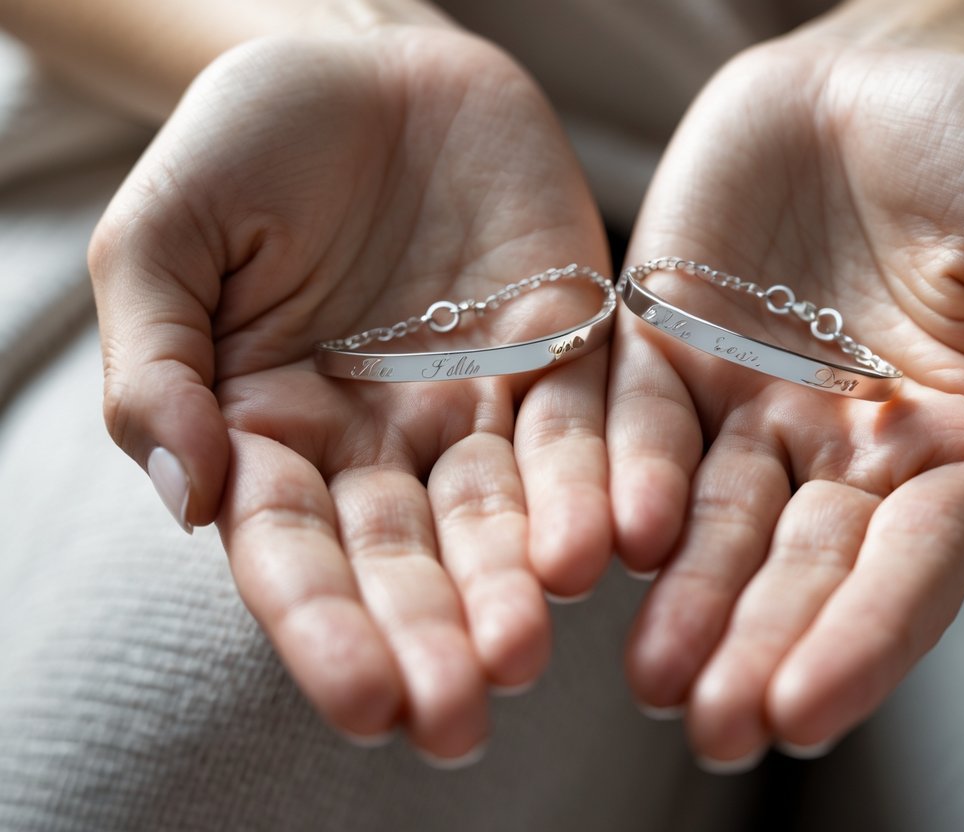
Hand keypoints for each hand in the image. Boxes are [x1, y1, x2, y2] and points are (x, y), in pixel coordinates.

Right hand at [90, 29, 611, 759]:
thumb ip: (158, 367)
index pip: (296, 553)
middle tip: (464, 717)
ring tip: (533, 643)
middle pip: (410, 556)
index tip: (365, 704)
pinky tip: (616, 541)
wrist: (366, 58)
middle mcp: (383, 442)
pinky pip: (591, 425)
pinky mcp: (565, 349)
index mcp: (273, 433)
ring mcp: (479, 401)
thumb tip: (190, 496)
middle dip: (434, 634)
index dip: (326, 628)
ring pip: (507, 511)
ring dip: (520, 582)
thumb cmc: (246, 140)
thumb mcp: (163, 238)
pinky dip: (604, 482)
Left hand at [607, 34, 963, 766]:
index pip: (913, 566)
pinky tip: (599, 550)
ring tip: (650, 679)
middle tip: (713, 727)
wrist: (865, 77)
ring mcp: (748, 410)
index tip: (807, 711)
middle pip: (800, 568)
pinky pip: (638, 429)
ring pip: (712, 526)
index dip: (864, 639)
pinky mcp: (669, 358)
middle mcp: (843, 453)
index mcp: (949, 445)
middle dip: (758, 648)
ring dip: (681, 603)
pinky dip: (620, 486)